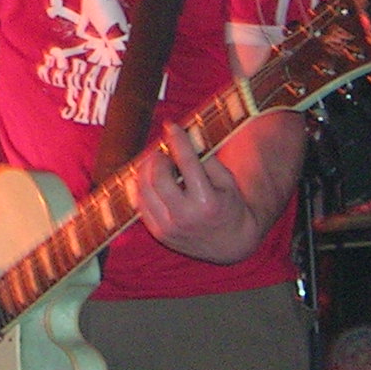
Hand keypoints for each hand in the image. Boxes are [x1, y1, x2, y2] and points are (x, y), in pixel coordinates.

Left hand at [131, 122, 266, 263]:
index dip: (177, 140)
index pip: (187, 163)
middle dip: (158, 156)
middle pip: (158, 176)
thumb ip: (206, 159)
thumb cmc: (230, 206)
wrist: (230, 244)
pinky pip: (140, 204)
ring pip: (144, 190)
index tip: (170, 125)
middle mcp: (185, 217)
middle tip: (163, 149)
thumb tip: (184, 137)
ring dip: (146, 169)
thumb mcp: (227, 181)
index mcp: (207, 203)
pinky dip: (142, 187)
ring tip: (156, 162)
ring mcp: (169, 228)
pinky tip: (150, 178)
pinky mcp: (159, 234)